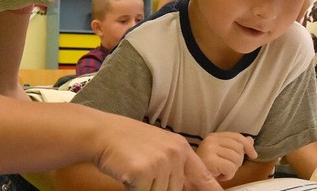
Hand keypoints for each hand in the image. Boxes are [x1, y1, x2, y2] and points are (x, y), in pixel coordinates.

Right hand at [94, 117, 221, 190]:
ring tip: (134, 170)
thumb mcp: (158, 147)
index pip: (202, 174)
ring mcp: (161, 162)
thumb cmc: (128, 142)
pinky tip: (127, 172)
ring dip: (145, 188)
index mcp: (181, 148)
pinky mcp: (144, 172)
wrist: (104, 133)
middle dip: (157, 187)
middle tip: (142, 171)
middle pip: (174, 190)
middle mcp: (175, 154)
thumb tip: (181, 186)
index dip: (212, 189)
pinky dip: (133, 188)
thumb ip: (174, 164)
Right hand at [196, 132, 256, 181]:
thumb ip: (235, 146)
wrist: (192, 180)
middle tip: (227, 167)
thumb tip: (250, 140)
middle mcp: (210, 140)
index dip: (247, 145)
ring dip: (232, 169)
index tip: (253, 155)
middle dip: (237, 161)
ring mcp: (209, 149)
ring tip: (222, 171)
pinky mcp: (210, 160)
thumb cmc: (208, 168)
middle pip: (238, 148)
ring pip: (236, 158)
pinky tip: (219, 175)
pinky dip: (228, 175)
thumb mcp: (223, 154)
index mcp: (213, 136)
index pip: (237, 136)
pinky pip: (230, 167)